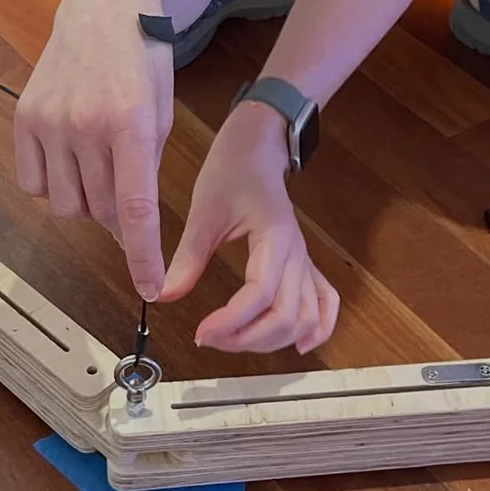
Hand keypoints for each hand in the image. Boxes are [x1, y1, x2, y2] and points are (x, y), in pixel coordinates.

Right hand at [14, 0, 172, 299]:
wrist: (105, 7)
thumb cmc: (144, 60)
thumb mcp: (161, 112)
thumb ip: (146, 169)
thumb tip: (131, 229)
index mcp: (131, 124)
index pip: (135, 210)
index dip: (142, 257)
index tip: (150, 288)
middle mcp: (86, 125)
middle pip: (100, 211)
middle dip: (117, 219)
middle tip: (126, 197)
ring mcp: (50, 121)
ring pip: (65, 204)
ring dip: (85, 202)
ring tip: (98, 168)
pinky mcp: (24, 118)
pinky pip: (33, 184)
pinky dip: (52, 185)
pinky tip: (68, 159)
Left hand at [159, 105, 339, 353]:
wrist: (258, 145)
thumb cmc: (232, 170)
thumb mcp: (204, 212)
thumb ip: (188, 258)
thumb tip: (164, 295)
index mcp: (273, 238)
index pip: (259, 295)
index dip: (230, 322)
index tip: (200, 332)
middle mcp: (296, 254)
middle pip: (286, 316)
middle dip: (247, 339)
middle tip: (210, 338)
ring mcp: (304, 259)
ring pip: (306, 317)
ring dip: (274, 341)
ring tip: (236, 341)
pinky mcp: (304, 262)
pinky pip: (325, 301)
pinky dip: (319, 328)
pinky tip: (301, 345)